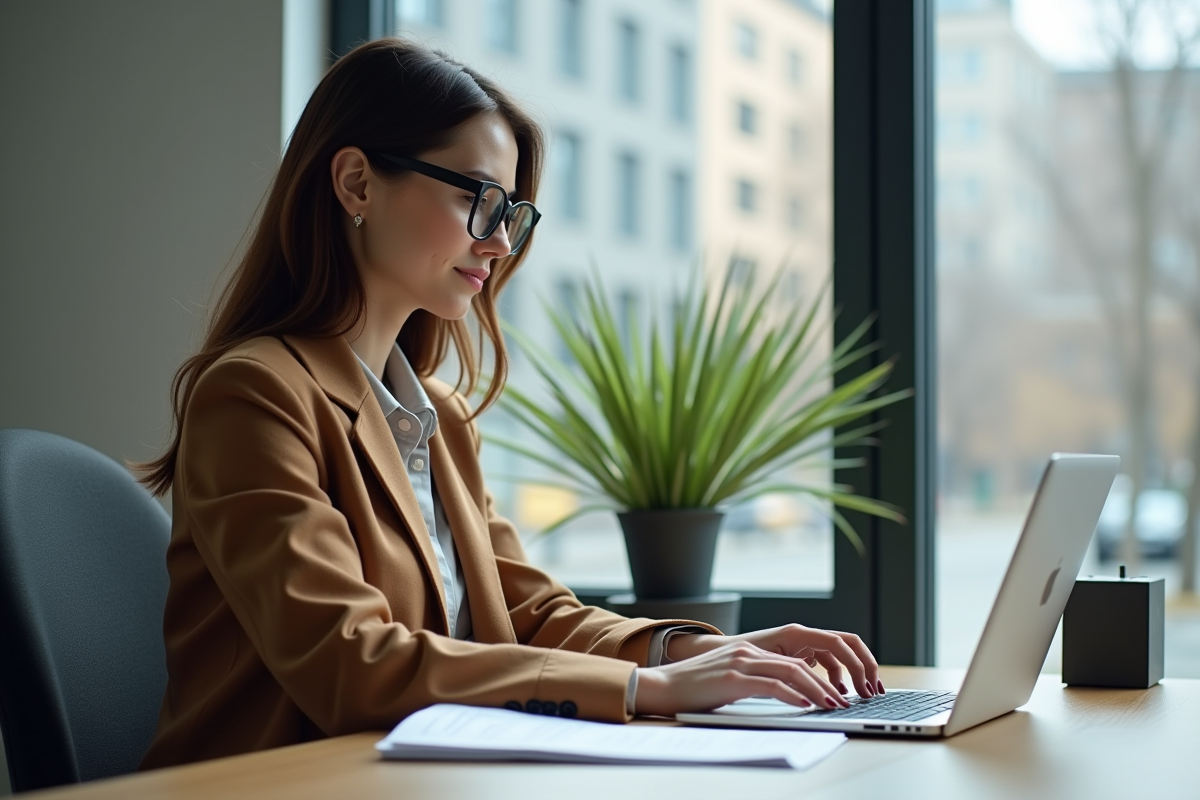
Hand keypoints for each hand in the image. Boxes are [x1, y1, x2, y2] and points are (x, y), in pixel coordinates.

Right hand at [634, 639, 851, 716]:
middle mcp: (748, 653)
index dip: (819, 676)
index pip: (794, 660)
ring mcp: (741, 663)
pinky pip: (772, 685)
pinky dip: (793, 695)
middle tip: (843, 701)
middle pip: (798, 665)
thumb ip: (756, 679)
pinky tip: (804, 705)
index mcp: (749, 652)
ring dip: (817, 691)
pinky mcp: (734, 678)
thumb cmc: (695, 689)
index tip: (835, 692)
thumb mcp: (730, 678)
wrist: (664, 687)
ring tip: (832, 705)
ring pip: (791, 673)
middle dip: (826, 684)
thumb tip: (787, 692)